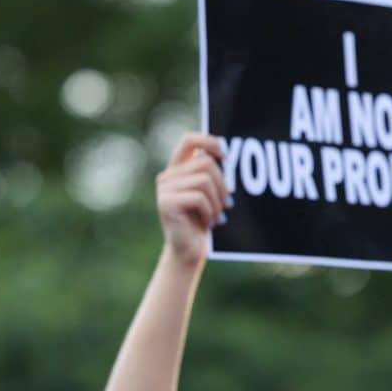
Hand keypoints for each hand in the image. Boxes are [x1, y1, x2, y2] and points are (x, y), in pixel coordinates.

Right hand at [156, 132, 227, 268]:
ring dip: (217, 201)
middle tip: (227, 205)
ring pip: (204, 180)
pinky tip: (208, 223)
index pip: (189, 140)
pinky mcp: (165, 202)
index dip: (209, 141)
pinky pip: (199, 197)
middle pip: (205, 163)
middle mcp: (168, 176)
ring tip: (216, 216)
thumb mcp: (210, 194)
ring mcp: (164, 188)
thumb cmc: (203, 221)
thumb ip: (211, 174)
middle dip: (223, 185)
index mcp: (178, 170)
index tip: (226, 155)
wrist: (189, 250)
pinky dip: (209, 211)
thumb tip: (226, 156)